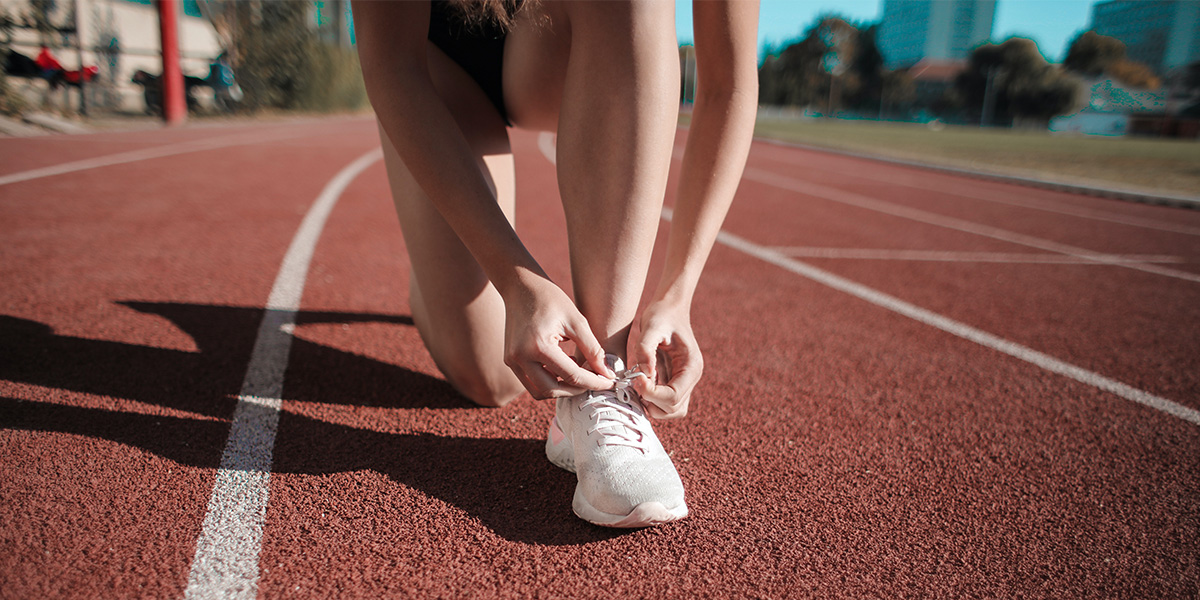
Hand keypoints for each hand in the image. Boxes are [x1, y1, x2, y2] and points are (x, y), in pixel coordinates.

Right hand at [502, 273, 614, 398]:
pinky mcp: (510, 361)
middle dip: (576, 390)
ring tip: (579, 373)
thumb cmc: (551, 299)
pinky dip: (549, 381)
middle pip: (553, 390)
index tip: (610, 382)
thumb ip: (593, 349)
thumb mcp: (577, 321)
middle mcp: (520, 357)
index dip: (594, 382)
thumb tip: (607, 373)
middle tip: (595, 380)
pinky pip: (531, 382)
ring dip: (561, 389)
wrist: (521, 286)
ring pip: (539, 391)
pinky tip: (564, 367)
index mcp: (539, 346)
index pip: (572, 376)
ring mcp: (512, 361)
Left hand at [629, 300, 702, 418]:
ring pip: (670, 410)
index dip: (652, 394)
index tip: (636, 379)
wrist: (669, 308)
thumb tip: (644, 374)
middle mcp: (690, 378)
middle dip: (651, 401)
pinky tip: (639, 383)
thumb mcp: (651, 326)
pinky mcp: (673, 381)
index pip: (674, 396)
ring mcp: (683, 381)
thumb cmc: (662, 315)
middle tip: (635, 382)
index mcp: (691, 366)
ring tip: (637, 384)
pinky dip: (650, 399)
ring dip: (651, 404)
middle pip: (674, 408)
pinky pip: (664, 402)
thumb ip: (646, 349)